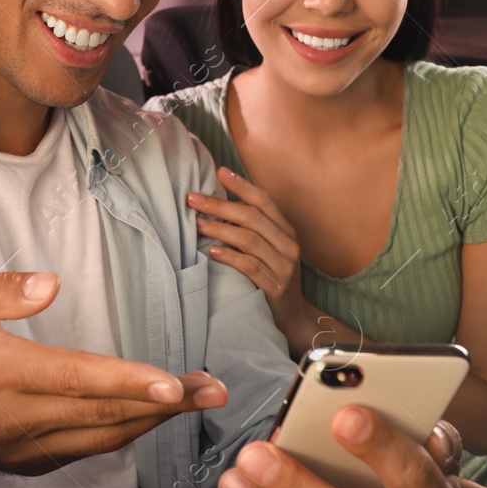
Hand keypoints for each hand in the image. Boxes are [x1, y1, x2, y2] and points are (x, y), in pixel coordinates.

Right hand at [0, 271, 228, 473]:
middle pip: (104, 413)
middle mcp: (21, 418)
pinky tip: (155, 414)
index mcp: (4, 375)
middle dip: (165, 404)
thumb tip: (49, 283)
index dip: (127, 383)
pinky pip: (91, 448)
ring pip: (105, 437)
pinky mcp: (35, 463)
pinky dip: (128, 431)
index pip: (76, 379)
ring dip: (156, 420)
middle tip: (215, 390)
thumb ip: (0, 292)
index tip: (174, 383)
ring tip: (200, 399)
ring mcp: (30, 447)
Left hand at [187, 168, 315, 342]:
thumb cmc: (273, 276)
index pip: (264, 200)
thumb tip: (217, 205)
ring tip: (197, 224)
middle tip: (193, 199)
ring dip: (220, 229)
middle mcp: (288, 244)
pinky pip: (250, 266)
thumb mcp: (269, 249)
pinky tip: (211, 252)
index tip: (219, 172)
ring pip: (249, 239)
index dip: (242, 185)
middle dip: (220, 205)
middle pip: (252, 217)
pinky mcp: (275, 286)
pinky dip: (229, 257)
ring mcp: (283, 265)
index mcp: (286, 230)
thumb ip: (252, 228)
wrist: (294, 316)